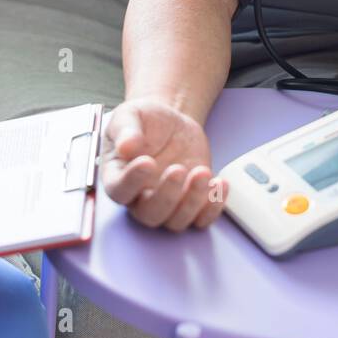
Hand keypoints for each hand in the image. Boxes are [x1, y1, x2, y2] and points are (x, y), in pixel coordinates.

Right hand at [103, 98, 226, 231]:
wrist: (171, 124)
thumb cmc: (145, 121)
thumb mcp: (130, 115)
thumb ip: (125, 130)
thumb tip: (126, 147)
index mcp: (118, 176)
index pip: (119, 190)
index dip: (132, 181)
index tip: (147, 162)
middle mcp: (140, 197)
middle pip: (150, 214)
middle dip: (167, 196)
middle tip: (178, 169)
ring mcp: (168, 203)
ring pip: (176, 221)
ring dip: (192, 202)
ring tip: (203, 172)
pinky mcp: (191, 202)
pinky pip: (201, 219)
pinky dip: (213, 208)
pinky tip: (219, 184)